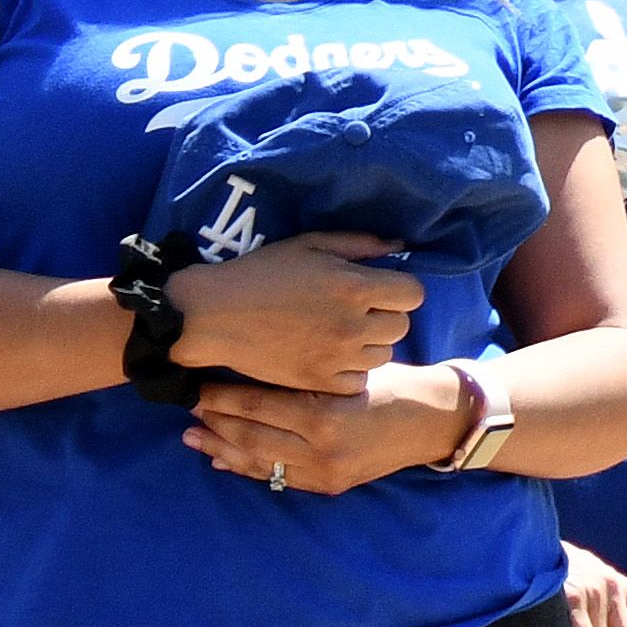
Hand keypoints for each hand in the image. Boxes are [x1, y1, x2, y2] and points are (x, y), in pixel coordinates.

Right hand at [168, 232, 423, 391]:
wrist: (213, 316)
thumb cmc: (261, 273)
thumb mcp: (311, 245)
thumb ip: (360, 244)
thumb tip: (399, 248)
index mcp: (354, 286)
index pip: (414, 294)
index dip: (401, 289)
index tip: (382, 289)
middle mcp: (351, 324)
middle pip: (401, 326)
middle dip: (387, 315)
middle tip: (360, 310)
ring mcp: (335, 357)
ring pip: (383, 354)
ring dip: (371, 343)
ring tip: (344, 332)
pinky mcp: (317, 382)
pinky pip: (358, 381)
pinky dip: (351, 370)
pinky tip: (332, 356)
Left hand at [183, 362, 483, 495]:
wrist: (433, 421)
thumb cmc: (395, 383)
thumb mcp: (353, 370)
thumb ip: (310, 375)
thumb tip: (259, 365)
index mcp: (326, 416)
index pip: (260, 407)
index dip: (227, 397)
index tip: (201, 385)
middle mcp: (320, 451)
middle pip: (251, 437)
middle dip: (217, 422)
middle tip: (188, 408)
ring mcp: (323, 473)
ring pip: (259, 462)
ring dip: (222, 449)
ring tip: (192, 437)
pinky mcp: (327, 486)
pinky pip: (277, 478)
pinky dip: (247, 468)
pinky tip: (224, 460)